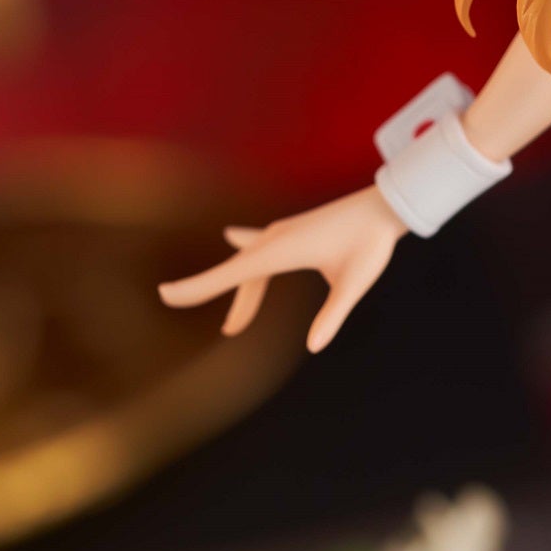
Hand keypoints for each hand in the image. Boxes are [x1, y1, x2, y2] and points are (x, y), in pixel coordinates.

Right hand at [157, 185, 407, 352]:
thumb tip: (315, 346)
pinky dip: (244, 253)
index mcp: (281, 251)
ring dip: (241, 291)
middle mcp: (275, 238)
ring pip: (250, 265)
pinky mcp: (294, 230)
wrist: (387, 204)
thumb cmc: (371, 242)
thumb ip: (334, 314)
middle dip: (220, 300)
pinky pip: (259, 247)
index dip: (196, 287)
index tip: (163, 295)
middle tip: (224, 334)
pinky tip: (233, 238)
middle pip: (238, 275)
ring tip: (235, 324)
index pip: (230, 275)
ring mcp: (283, 232)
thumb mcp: (354, 282)